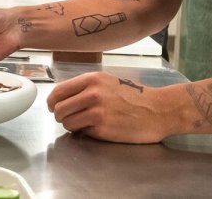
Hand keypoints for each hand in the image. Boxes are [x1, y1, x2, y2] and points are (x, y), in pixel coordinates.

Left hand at [47, 72, 179, 142]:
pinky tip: (97, 129)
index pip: (58, 91)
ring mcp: (97, 111)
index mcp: (92, 79)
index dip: (52, 101)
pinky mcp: (103, 128)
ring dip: (71, 126)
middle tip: (68, 118)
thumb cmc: (135, 96)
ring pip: (67, 122)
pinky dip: (85, 133)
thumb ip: (86, 87)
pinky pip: (82, 132)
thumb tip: (63, 97)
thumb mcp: (108, 82)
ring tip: (83, 124)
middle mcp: (92, 93)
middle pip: (59, 108)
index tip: (53, 107)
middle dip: (60, 116)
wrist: (159, 110)